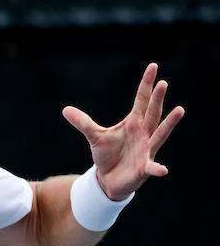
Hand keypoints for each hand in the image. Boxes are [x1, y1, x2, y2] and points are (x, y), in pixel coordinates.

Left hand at [62, 63, 184, 200]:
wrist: (108, 180)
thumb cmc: (107, 155)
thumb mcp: (94, 136)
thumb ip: (83, 123)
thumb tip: (65, 110)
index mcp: (134, 122)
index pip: (141, 99)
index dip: (146, 84)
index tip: (153, 66)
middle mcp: (144, 133)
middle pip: (152, 113)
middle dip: (157, 99)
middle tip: (163, 83)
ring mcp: (147, 150)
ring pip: (159, 134)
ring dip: (169, 124)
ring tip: (180, 110)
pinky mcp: (143, 168)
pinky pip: (152, 167)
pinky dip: (157, 168)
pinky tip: (163, 170)